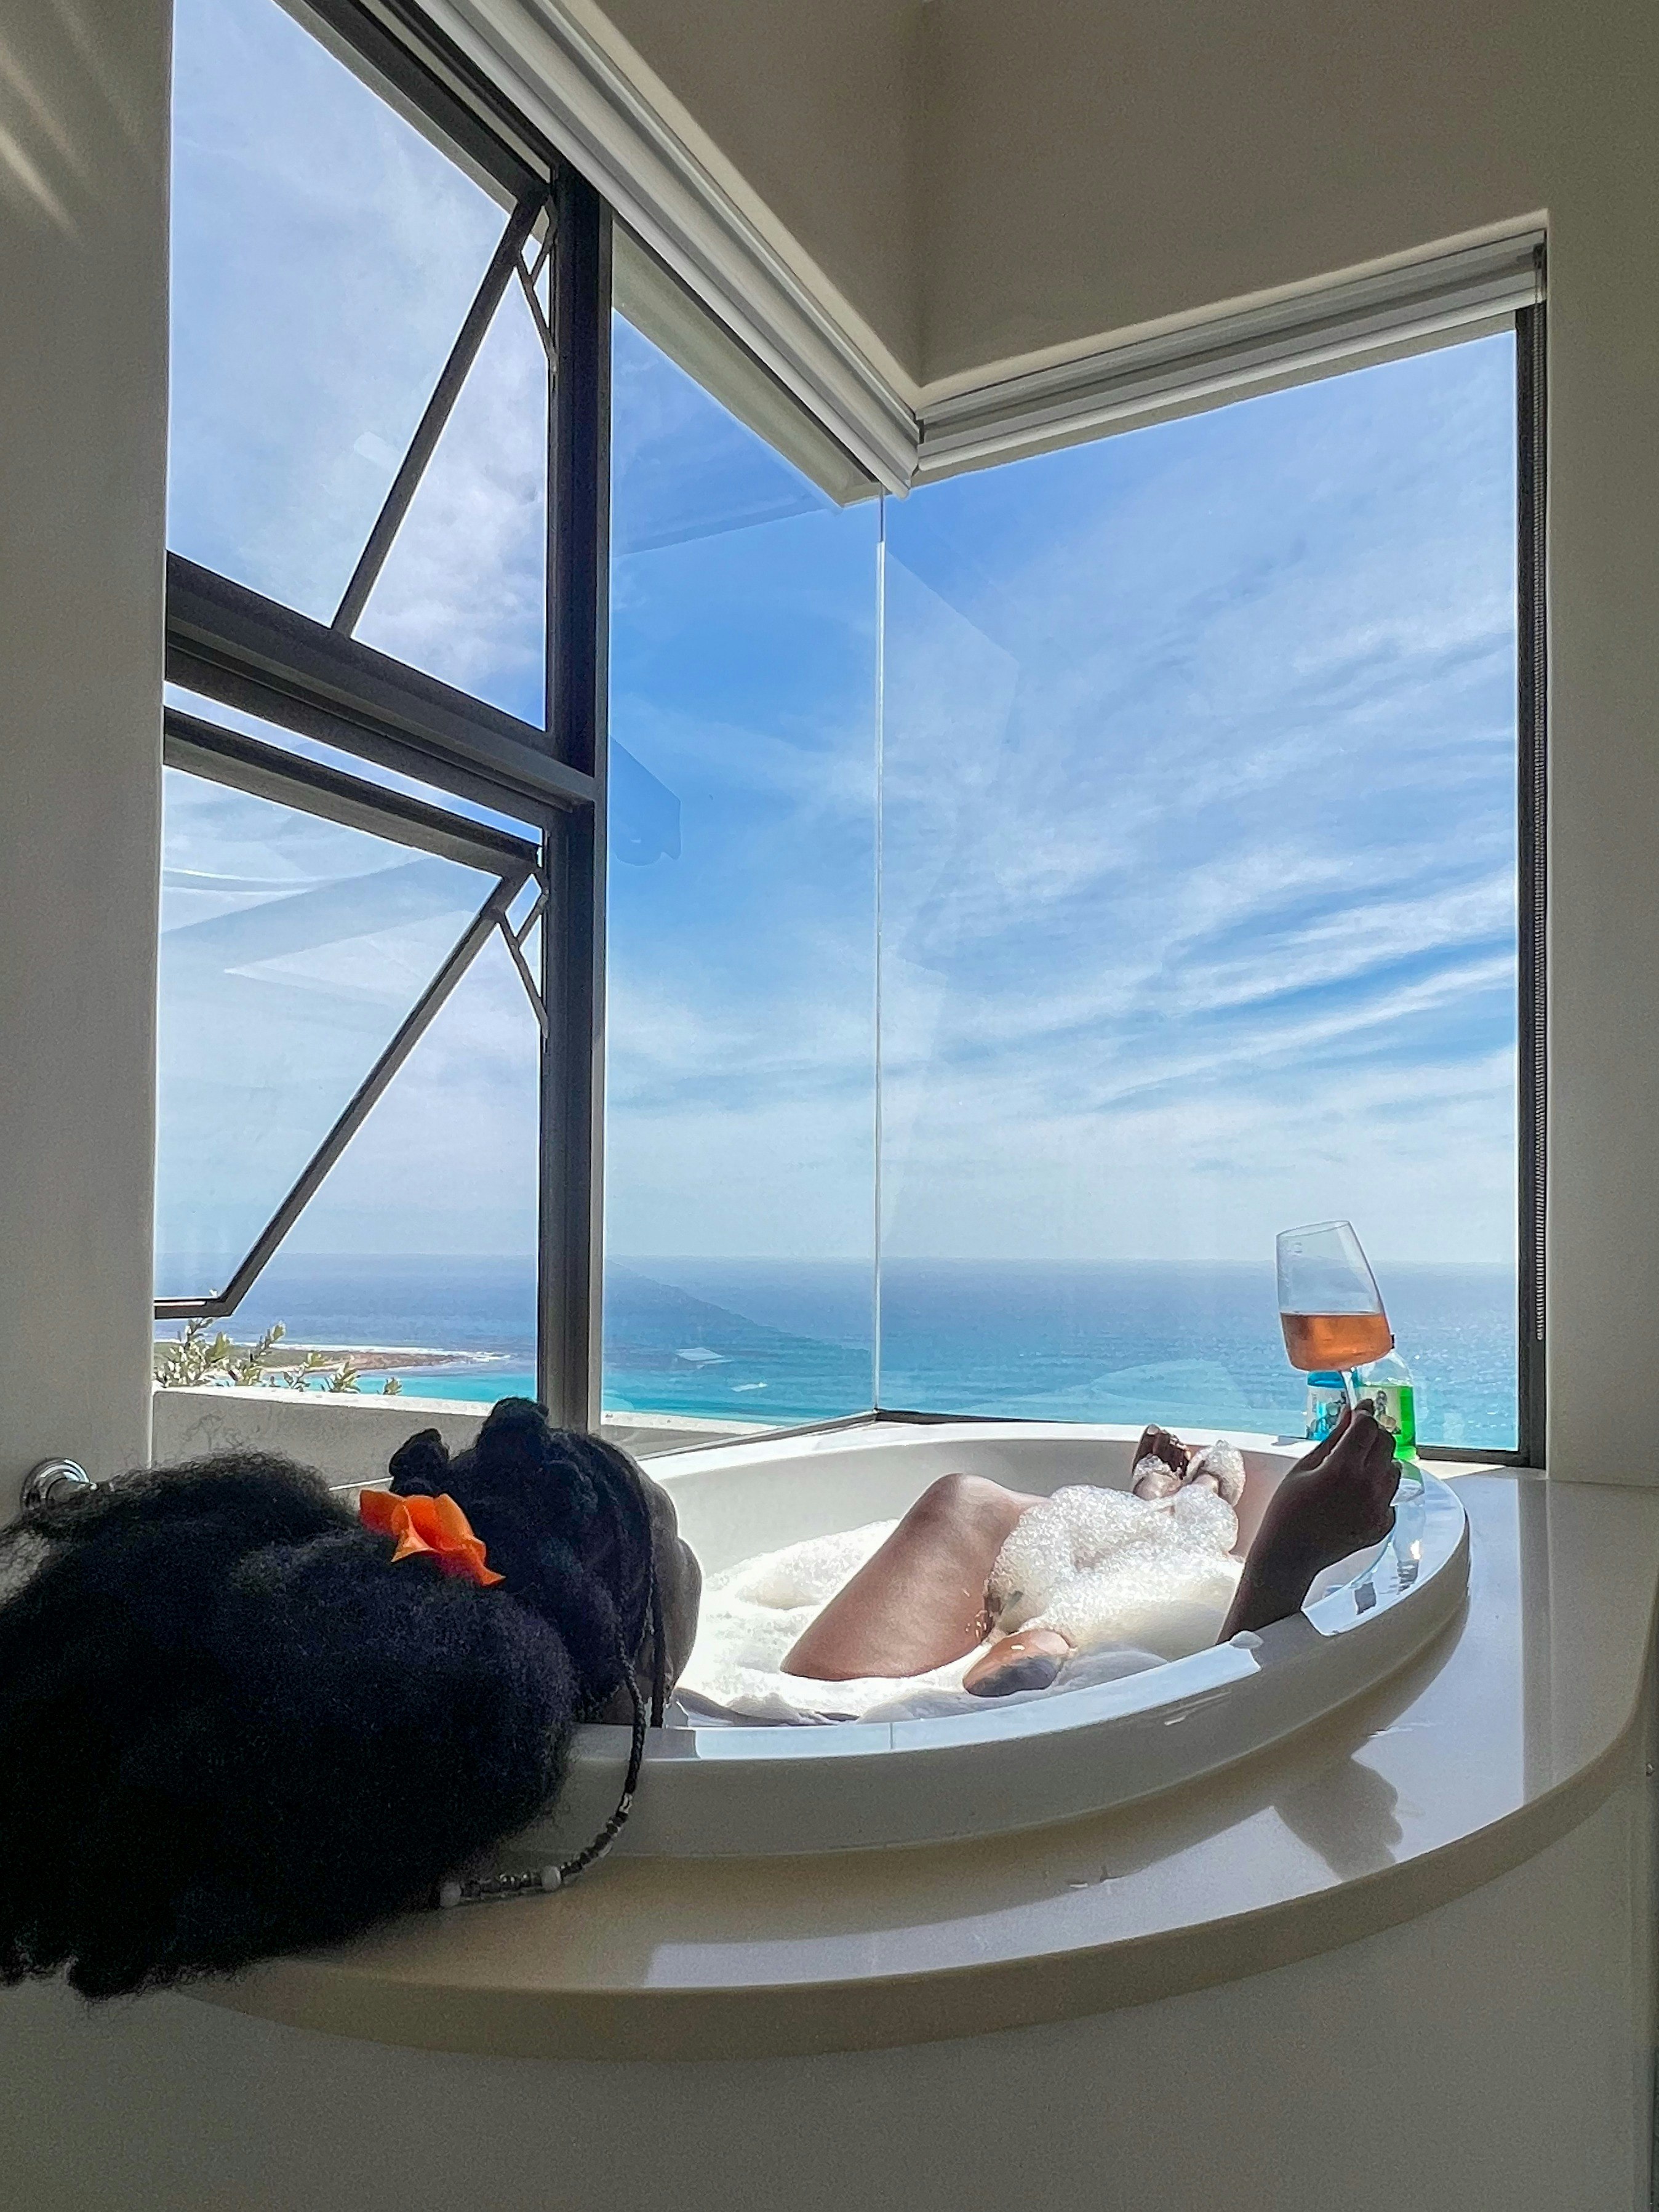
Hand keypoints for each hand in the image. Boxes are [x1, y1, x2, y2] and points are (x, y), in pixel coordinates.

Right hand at [1221, 1408, 1398, 1638]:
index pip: (1368, 1427)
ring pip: (1394, 1468)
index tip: (1362, 1408)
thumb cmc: (1288, 1508)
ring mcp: (1378, 1509)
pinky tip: (1357, 1494)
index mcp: (1343, 1468)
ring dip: (1380, 1461)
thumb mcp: (1304, 1466)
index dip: (1364, 1413)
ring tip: (1356, 1467)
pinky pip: (1391, 1496)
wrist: (1291, 1554)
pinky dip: (1380, 1488)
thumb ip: (1333, 1438)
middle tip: (1357, 1436)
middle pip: (1386, 1443)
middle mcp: (1367, 1487)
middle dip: (1373, 1434)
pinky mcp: (1383, 1525)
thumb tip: (1350, 1413)